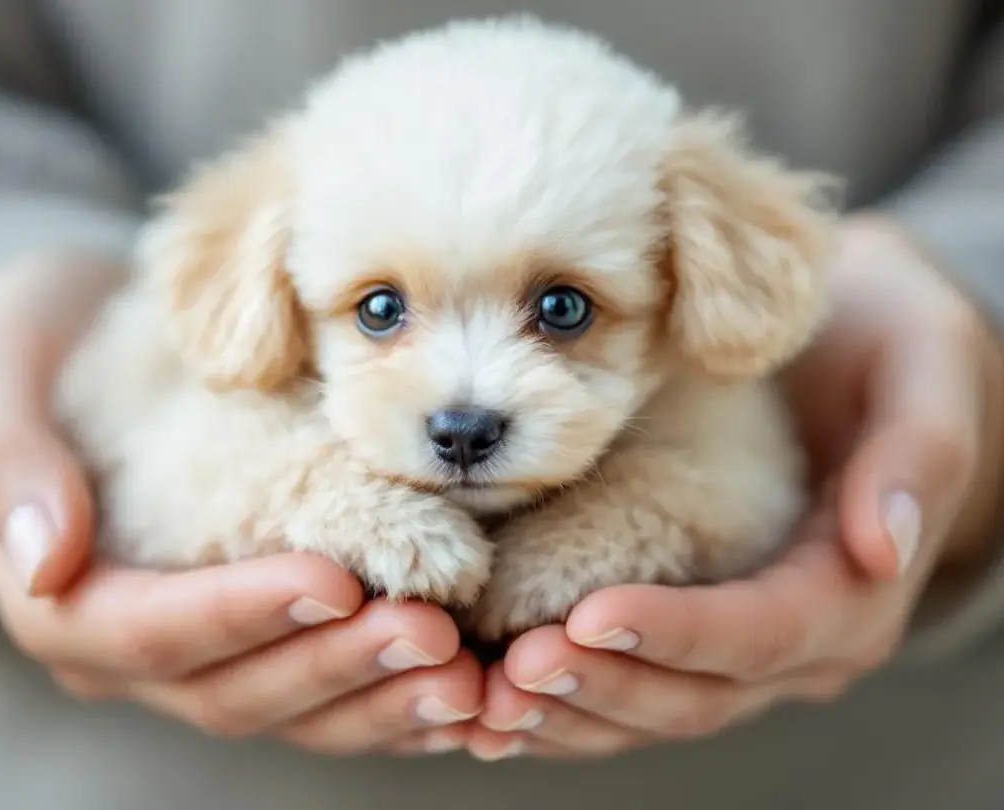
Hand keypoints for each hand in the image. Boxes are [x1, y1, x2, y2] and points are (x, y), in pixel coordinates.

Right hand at [0, 251, 480, 754]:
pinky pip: (333, 694)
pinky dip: (396, 700)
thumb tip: (49, 563)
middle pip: (236, 691)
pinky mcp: (269, 636)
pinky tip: (466, 685)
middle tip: (430, 633)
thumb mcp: (0, 369)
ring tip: (464, 674)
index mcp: (68, 601)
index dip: (242, 616)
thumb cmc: (46, 345)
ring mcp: (210, 652)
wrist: (94, 344)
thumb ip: (7, 460)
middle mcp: (141, 648)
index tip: (333, 579)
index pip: (153, 633)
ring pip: (296, 710)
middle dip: (335, 665)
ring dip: (382, 697)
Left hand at [465, 216, 1003, 759]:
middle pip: (700, 691)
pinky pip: (627, 681)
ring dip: (573, 710)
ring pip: (656, 705)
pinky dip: (565, 700)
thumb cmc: (888, 343)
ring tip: (491, 697)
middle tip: (516, 668)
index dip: (680, 634)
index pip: (764, 633)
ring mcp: (738, 640)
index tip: (590, 615)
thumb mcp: (922, 369)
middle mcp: (796, 635)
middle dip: (607, 683)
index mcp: (852, 586)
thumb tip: (877, 546)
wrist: (857, 345)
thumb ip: (914, 454)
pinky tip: (495, 696)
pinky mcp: (689, 623)